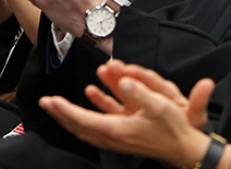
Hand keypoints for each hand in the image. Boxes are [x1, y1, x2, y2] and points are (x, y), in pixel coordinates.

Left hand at [40, 60, 216, 167]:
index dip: (65, 110)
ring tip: (58, 107)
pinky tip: (88, 107)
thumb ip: (139, 92)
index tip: (51, 101)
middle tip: (46, 103)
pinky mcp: (121, 139)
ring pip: (85, 130)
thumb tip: (121, 81)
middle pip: (79, 127)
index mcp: (118, 130)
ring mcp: (116, 141)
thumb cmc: (173, 128)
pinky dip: (85, 120)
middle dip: (61, 115)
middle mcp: (113, 137)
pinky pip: (96, 130)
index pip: (83, 120)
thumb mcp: (159, 105)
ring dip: (69, 118)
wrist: (183, 149)